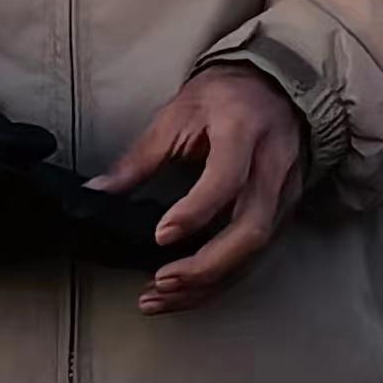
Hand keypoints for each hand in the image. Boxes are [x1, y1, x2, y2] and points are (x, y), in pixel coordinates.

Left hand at [83, 62, 308, 312]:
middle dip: (206, 265)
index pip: (227, 178)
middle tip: (161, 280)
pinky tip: (186, 291)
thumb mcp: (177, 114)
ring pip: (255, 252)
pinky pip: (256, 256)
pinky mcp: (283, 212)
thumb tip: (98, 192)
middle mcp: (271, 165)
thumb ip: (139, 158)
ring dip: (209, 283)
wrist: (274, 87)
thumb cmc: (224, 95)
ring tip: (161, 296)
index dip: (196, 211)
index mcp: (243, 129)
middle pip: (250, 229)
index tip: (161, 234)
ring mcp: (284, 193)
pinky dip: (220, 280)